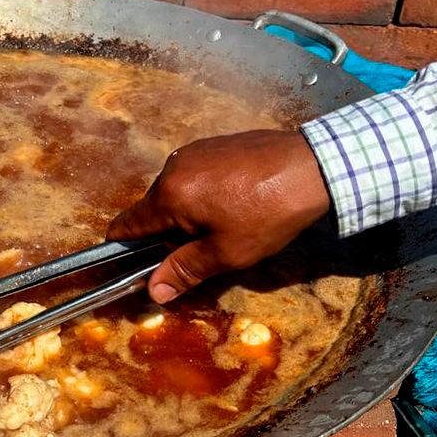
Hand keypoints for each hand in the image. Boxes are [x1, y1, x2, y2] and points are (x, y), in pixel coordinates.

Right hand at [106, 130, 330, 303]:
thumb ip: (185, 270)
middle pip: (153, 209)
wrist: (312, 166)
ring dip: (188, 212)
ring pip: (175, 192)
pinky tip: (235, 202)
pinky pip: (194, 174)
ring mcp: (193, 151)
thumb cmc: (268, 213)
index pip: (126, 225)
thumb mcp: (227, 252)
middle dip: (168, 233)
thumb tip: (154, 291)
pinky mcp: (213, 144)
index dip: (124, 250)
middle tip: (204, 249)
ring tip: (227, 224)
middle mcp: (173, 167)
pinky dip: (203, 192)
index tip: (132, 266)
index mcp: (169, 195)